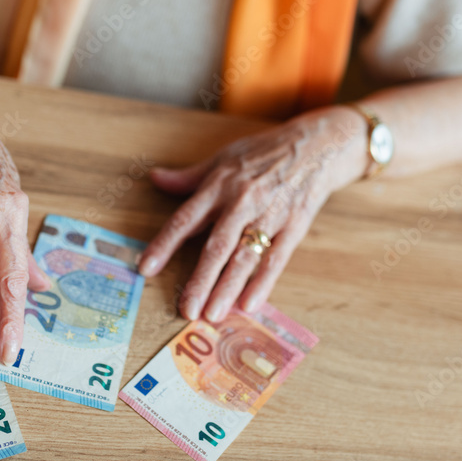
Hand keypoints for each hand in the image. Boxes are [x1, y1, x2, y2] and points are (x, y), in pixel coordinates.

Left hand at [139, 105, 366, 321]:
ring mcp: (269, 216)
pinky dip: (263, 282)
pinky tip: (250, 304)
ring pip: (245, 257)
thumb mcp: (223, 158)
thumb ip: (189, 177)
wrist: (315, 145)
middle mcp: (241, 202)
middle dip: (199, 280)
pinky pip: (276, 259)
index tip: (146, 269)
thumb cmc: (264, 153)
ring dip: (228, 287)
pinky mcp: (294, 227)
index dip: (164, 244)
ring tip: (213, 315)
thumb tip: (155, 178)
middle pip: (216, 246)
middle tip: (186, 309)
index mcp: (219, 186)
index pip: (185, 219)